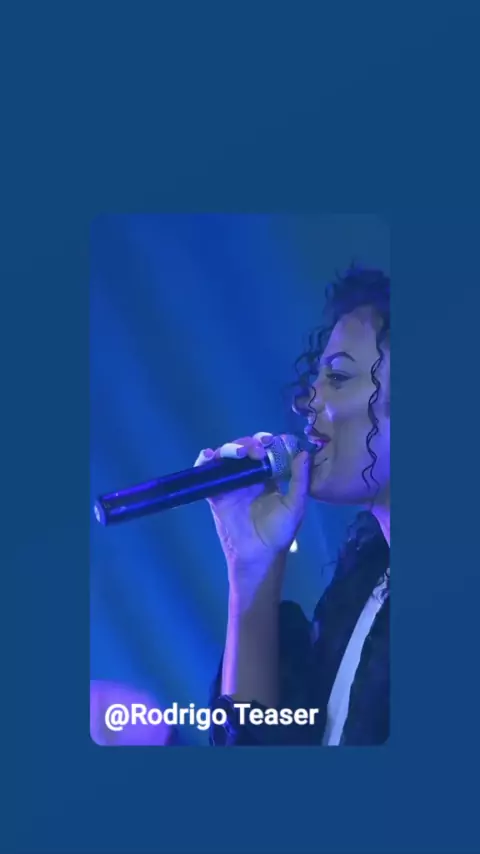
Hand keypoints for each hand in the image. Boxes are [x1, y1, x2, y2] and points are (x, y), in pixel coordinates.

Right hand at [194, 432, 310, 599]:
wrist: (259, 555)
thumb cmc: (279, 532)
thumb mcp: (295, 505)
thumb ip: (300, 480)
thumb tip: (305, 453)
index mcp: (268, 476)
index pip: (265, 450)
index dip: (267, 441)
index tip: (272, 439)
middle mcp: (248, 476)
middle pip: (244, 449)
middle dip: (249, 443)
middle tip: (256, 448)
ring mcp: (230, 483)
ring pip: (226, 457)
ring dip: (230, 448)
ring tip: (239, 453)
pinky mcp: (216, 493)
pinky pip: (207, 474)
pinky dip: (204, 461)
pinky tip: (209, 456)